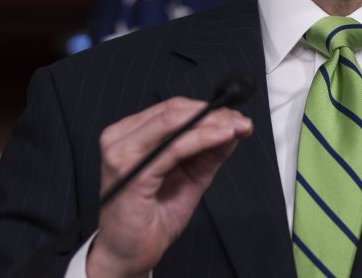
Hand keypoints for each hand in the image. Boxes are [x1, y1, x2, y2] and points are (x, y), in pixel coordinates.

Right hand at [86, 97, 253, 276]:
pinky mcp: (133, 172)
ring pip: (174, 123)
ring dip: (212, 123)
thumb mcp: (190, 176)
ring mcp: (122, 153)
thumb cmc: (151, 218)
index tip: (236, 116)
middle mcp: (120, 138)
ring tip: (237, 127)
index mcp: (129, 134)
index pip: (172, 109)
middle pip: (173, 111)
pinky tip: (222, 137)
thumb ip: (208, 151)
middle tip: (241, 121)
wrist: (129, 254)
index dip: (208, 109)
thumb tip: (233, 127)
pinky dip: (202, 139)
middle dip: (213, 114)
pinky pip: (174, 148)